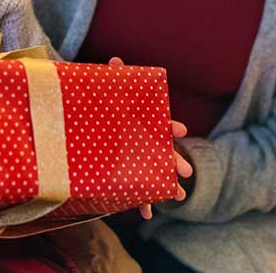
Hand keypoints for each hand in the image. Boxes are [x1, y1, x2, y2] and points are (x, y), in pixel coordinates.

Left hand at [109, 56, 194, 218]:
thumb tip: (115, 60)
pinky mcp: (129, 177)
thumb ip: (114, 78)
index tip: (180, 132)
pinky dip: (143, 203)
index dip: (170, 127)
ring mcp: (140, 162)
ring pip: (157, 176)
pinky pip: (139, 193)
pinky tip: (147, 214)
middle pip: (165, 152)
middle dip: (176, 161)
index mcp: (145, 123)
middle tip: (186, 171)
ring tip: (177, 195)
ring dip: (167, 186)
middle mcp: (147, 143)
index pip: (161, 124)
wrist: (89, 125)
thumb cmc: (103, 108)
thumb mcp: (107, 93)